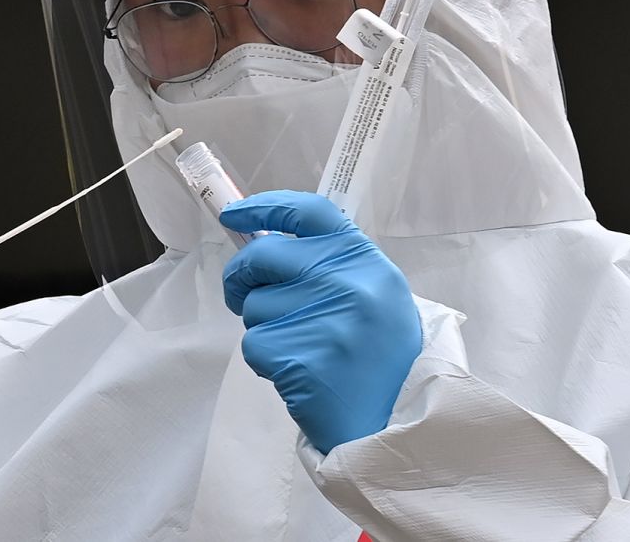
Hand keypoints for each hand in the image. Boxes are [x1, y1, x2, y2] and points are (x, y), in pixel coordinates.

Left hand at [221, 190, 421, 453]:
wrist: (395, 424)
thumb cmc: (381, 357)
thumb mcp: (374, 295)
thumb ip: (329, 264)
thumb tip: (263, 244)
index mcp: (365, 260)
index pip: (308, 212)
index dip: (265, 206)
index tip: (235, 214)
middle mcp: (345, 281)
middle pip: (264, 255)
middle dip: (241, 274)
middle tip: (241, 292)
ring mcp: (320, 318)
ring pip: (254, 304)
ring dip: (263, 324)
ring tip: (299, 345)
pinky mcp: (295, 356)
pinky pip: (254, 342)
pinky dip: (265, 357)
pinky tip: (296, 370)